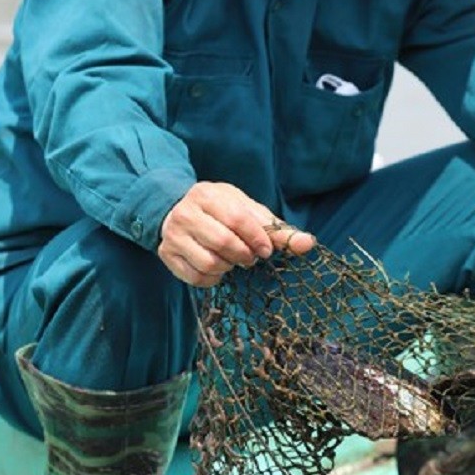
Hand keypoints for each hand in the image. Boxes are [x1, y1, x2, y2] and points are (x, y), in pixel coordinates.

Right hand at [157, 181, 315, 286]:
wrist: (176, 210)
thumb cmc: (220, 211)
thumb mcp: (247, 210)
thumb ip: (277, 228)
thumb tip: (307, 244)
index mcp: (208, 196)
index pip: (237, 219)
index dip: (257, 238)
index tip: (266, 249)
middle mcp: (186, 214)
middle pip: (223, 242)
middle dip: (244, 255)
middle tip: (250, 257)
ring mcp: (173, 236)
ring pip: (209, 263)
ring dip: (229, 267)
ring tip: (232, 260)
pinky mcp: (166, 255)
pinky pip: (196, 278)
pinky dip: (213, 279)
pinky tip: (218, 268)